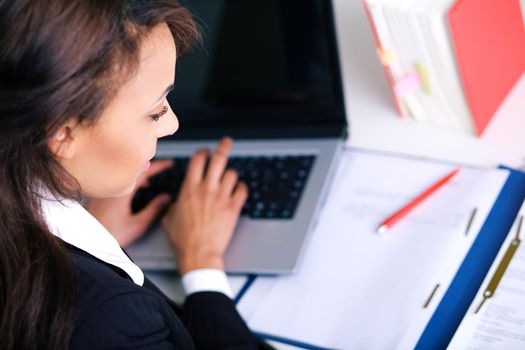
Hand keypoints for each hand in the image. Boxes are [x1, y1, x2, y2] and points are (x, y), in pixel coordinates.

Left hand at [84, 160, 172, 246]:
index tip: (170, 163)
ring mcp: (104, 191)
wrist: (86, 243)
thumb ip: (154, 209)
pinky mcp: (100, 196)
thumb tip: (166, 198)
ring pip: (124, 175)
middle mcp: (112, 188)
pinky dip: (130, 180)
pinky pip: (117, 180)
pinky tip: (134, 188)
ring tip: (152, 179)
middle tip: (163, 168)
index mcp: (122, 193)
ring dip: (140, 174)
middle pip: (134, 170)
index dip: (159, 166)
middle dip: (151, 167)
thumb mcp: (137, 225)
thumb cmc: (111, 237)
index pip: (143, 173)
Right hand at [162, 137, 247, 273]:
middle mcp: (206, 189)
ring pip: (232, 174)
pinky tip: (239, 190)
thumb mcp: (168, 219)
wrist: (198, 254)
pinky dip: (242, 188)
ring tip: (230, 178)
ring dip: (231, 174)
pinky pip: (242, 190)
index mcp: (189, 189)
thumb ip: (171, 206)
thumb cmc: (182, 240)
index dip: (203, 152)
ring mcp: (221, 198)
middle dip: (223, 147)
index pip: (198, 160)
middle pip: (218, 159)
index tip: (206, 150)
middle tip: (227, 142)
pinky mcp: (233, 208)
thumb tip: (173, 203)